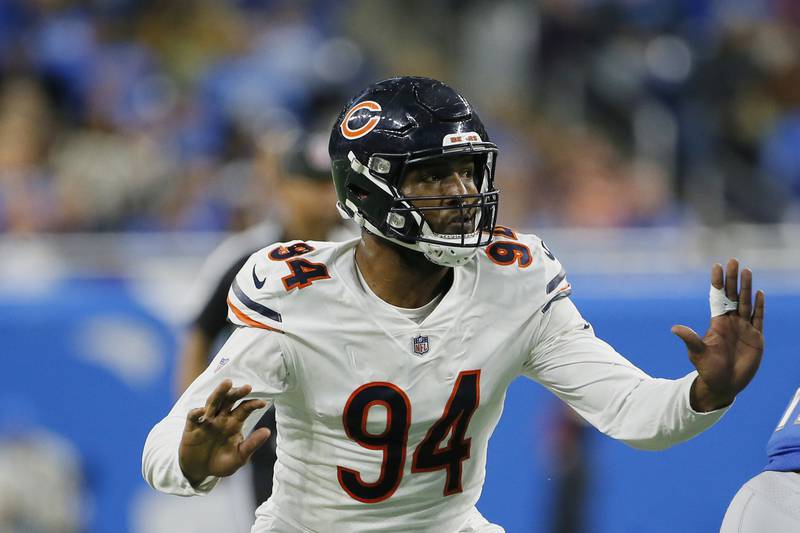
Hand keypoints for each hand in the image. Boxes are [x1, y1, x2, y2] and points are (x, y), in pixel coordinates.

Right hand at [179, 379, 270, 485]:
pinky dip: (197, 412)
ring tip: (228, 383)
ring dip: (219, 393)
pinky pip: (193, 416)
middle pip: (229, 401)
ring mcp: (206, 421)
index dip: (252, 404)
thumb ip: (251, 444)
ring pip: (213, 402)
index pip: (244, 409)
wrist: (199, 472)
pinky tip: (203, 411)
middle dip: (237, 393)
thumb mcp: (239, 457)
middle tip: (248, 387)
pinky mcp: (191, 428)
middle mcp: (221, 418)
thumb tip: (268, 431)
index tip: (263, 403)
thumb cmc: (221, 463)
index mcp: (234, 423)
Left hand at [672, 259, 764, 411]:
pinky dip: (759, 307)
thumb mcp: (697, 353)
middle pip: (733, 295)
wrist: (724, 385)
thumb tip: (674, 328)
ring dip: (747, 288)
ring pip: (747, 303)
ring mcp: (745, 328)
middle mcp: (731, 322)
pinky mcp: (756, 338)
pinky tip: (759, 293)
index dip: (718, 282)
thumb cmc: (708, 369)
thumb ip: (689, 339)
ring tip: (746, 271)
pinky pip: (758, 319)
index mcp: (717, 322)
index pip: (717, 297)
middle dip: (733, 279)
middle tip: (733, 261)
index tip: (716, 265)